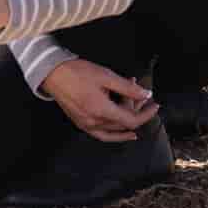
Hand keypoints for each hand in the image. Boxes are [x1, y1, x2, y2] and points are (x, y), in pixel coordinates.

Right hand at [41, 59, 157, 141]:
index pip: (131, 120)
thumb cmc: (77, 72)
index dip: (146, 114)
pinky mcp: (82, 124)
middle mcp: (95, 122)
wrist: (52, 74)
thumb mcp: (105, 76)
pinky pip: (103, 135)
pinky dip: (116, 135)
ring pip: (115, 129)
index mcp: (101, 110)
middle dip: (136, 108)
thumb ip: (127, 88)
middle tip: (140, 93)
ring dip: (127, 119)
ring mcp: (87, 125)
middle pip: (124, 123)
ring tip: (135, 107)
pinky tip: (125, 133)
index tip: (155, 104)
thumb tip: (146, 94)